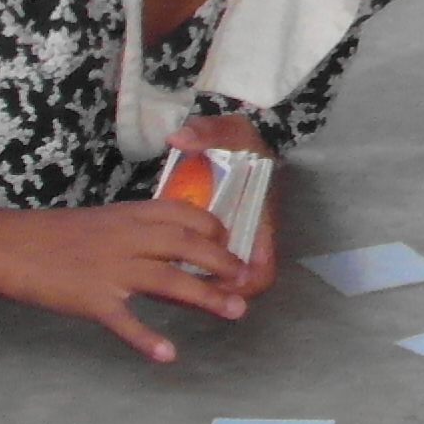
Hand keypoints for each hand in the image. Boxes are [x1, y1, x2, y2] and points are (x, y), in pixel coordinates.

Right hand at [0, 200, 264, 363]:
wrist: (7, 246)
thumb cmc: (54, 235)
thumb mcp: (102, 222)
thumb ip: (138, 232)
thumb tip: (174, 249)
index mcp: (130, 215)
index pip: (188, 215)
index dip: (216, 231)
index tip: (231, 246)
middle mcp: (127, 238)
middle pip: (189, 246)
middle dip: (224, 263)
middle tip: (246, 282)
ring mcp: (110, 269)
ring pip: (170, 281)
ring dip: (206, 297)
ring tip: (234, 312)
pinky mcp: (91, 298)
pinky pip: (125, 321)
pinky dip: (147, 339)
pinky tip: (168, 354)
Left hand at [164, 114, 283, 297]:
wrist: (240, 138)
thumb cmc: (240, 140)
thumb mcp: (229, 131)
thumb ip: (207, 133)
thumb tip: (179, 138)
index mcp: (258, 218)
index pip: (261, 267)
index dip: (242, 283)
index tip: (216, 284)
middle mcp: (247, 235)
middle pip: (239, 283)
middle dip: (215, 293)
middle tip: (183, 292)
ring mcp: (230, 237)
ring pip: (220, 278)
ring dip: (199, 287)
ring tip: (166, 286)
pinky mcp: (212, 236)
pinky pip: (204, 264)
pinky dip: (188, 272)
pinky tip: (162, 268)